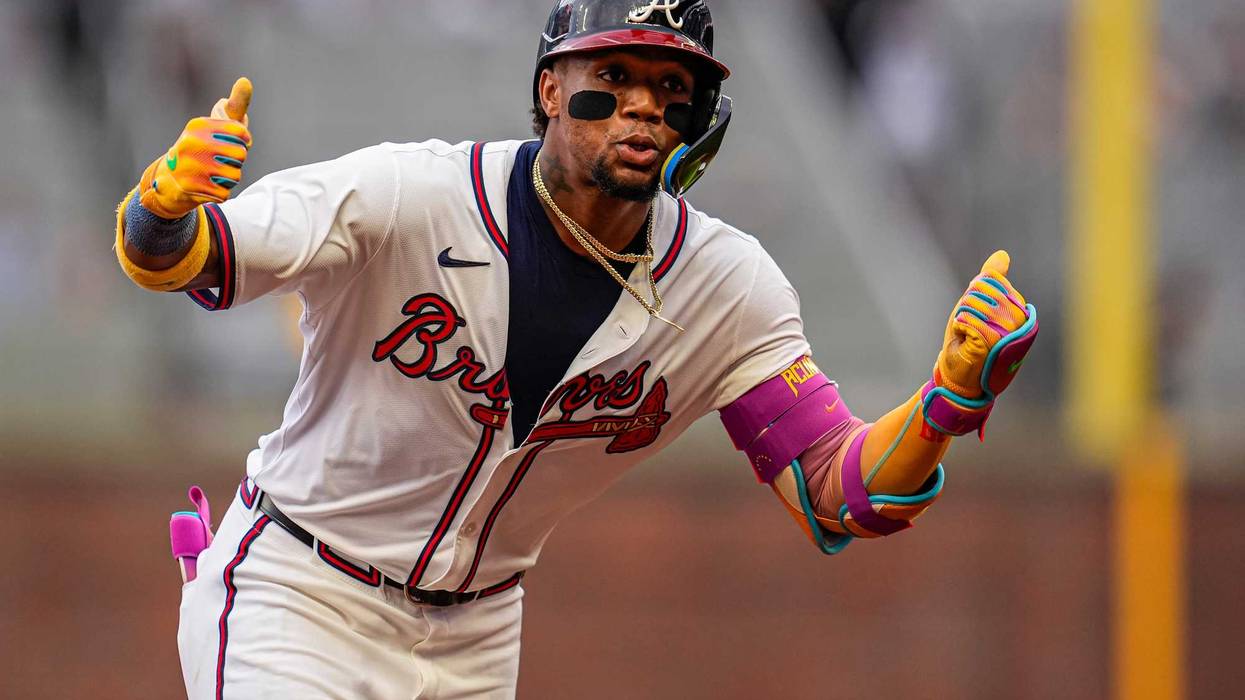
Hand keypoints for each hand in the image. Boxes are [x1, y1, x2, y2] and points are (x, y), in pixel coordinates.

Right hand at [138, 77, 253, 219]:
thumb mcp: (216, 125)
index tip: (231, 143)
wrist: (170, 180)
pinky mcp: (190, 188)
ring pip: (234, 176)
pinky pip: (225, 193)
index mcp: (198, 125)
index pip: (241, 134)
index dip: (243, 142)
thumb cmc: (202, 148)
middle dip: (235, 162)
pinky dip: (220, 192)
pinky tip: (206, 186)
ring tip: (211, 173)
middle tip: (218, 161)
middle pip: (240, 155)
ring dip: (228, 178)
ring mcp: (189, 166)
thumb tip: (246, 81)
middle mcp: (190, 143)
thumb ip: (235, 105)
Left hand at [935, 250, 1036, 399]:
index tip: (977, 313)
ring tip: (970, 336)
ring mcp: (1009, 333)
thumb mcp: (979, 304)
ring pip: (974, 304)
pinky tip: (966, 342)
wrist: (958, 373)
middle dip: (968, 305)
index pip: (992, 281)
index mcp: (1021, 310)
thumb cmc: (969, 340)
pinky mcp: (993, 343)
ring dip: (964, 319)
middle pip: (983, 290)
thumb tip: (1002, 255)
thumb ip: (991, 281)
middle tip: (971, 327)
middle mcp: (1020, 321)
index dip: (975, 293)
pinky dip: (960, 329)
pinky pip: (968, 320)